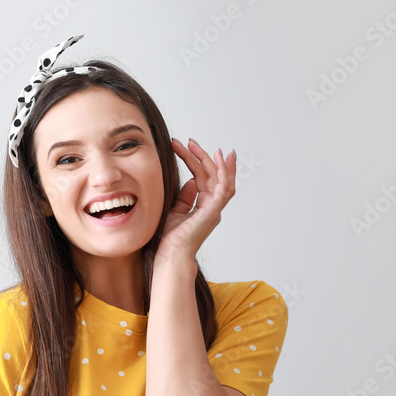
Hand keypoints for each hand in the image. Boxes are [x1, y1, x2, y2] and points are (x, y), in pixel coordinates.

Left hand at [155, 138, 236, 261]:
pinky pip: (223, 187)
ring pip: (221, 179)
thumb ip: (185, 197)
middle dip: (203, 156)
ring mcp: (214, 208)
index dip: (197, 162)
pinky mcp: (213, 210)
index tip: (186, 146)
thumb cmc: (171, 238)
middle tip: (190, 141)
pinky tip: (219, 158)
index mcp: (204, 206)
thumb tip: (191, 181)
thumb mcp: (175, 211)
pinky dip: (224, 171)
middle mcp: (212, 206)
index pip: (203, 178)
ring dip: (213, 160)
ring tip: (204, 144)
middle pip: (212, 175)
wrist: (170, 254)